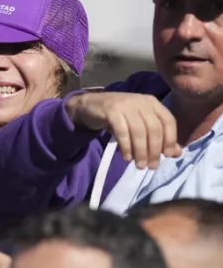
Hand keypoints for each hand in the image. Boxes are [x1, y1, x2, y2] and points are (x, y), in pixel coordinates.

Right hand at [65, 92, 181, 168]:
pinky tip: (126, 157)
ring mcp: (126, 104)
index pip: (168, 121)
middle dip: (154, 150)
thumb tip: (177, 153)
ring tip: (139, 165)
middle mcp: (141, 101)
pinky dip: (126, 146)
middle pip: (154, 128)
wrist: (90, 106)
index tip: (168, 156)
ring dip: (140, 151)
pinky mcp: (111, 110)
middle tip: (151, 166)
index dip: (170, 139)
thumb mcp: (140, 124)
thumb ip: (158, 137)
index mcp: (152, 102)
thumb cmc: (119, 117)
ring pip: (138, 131)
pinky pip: (122, 131)